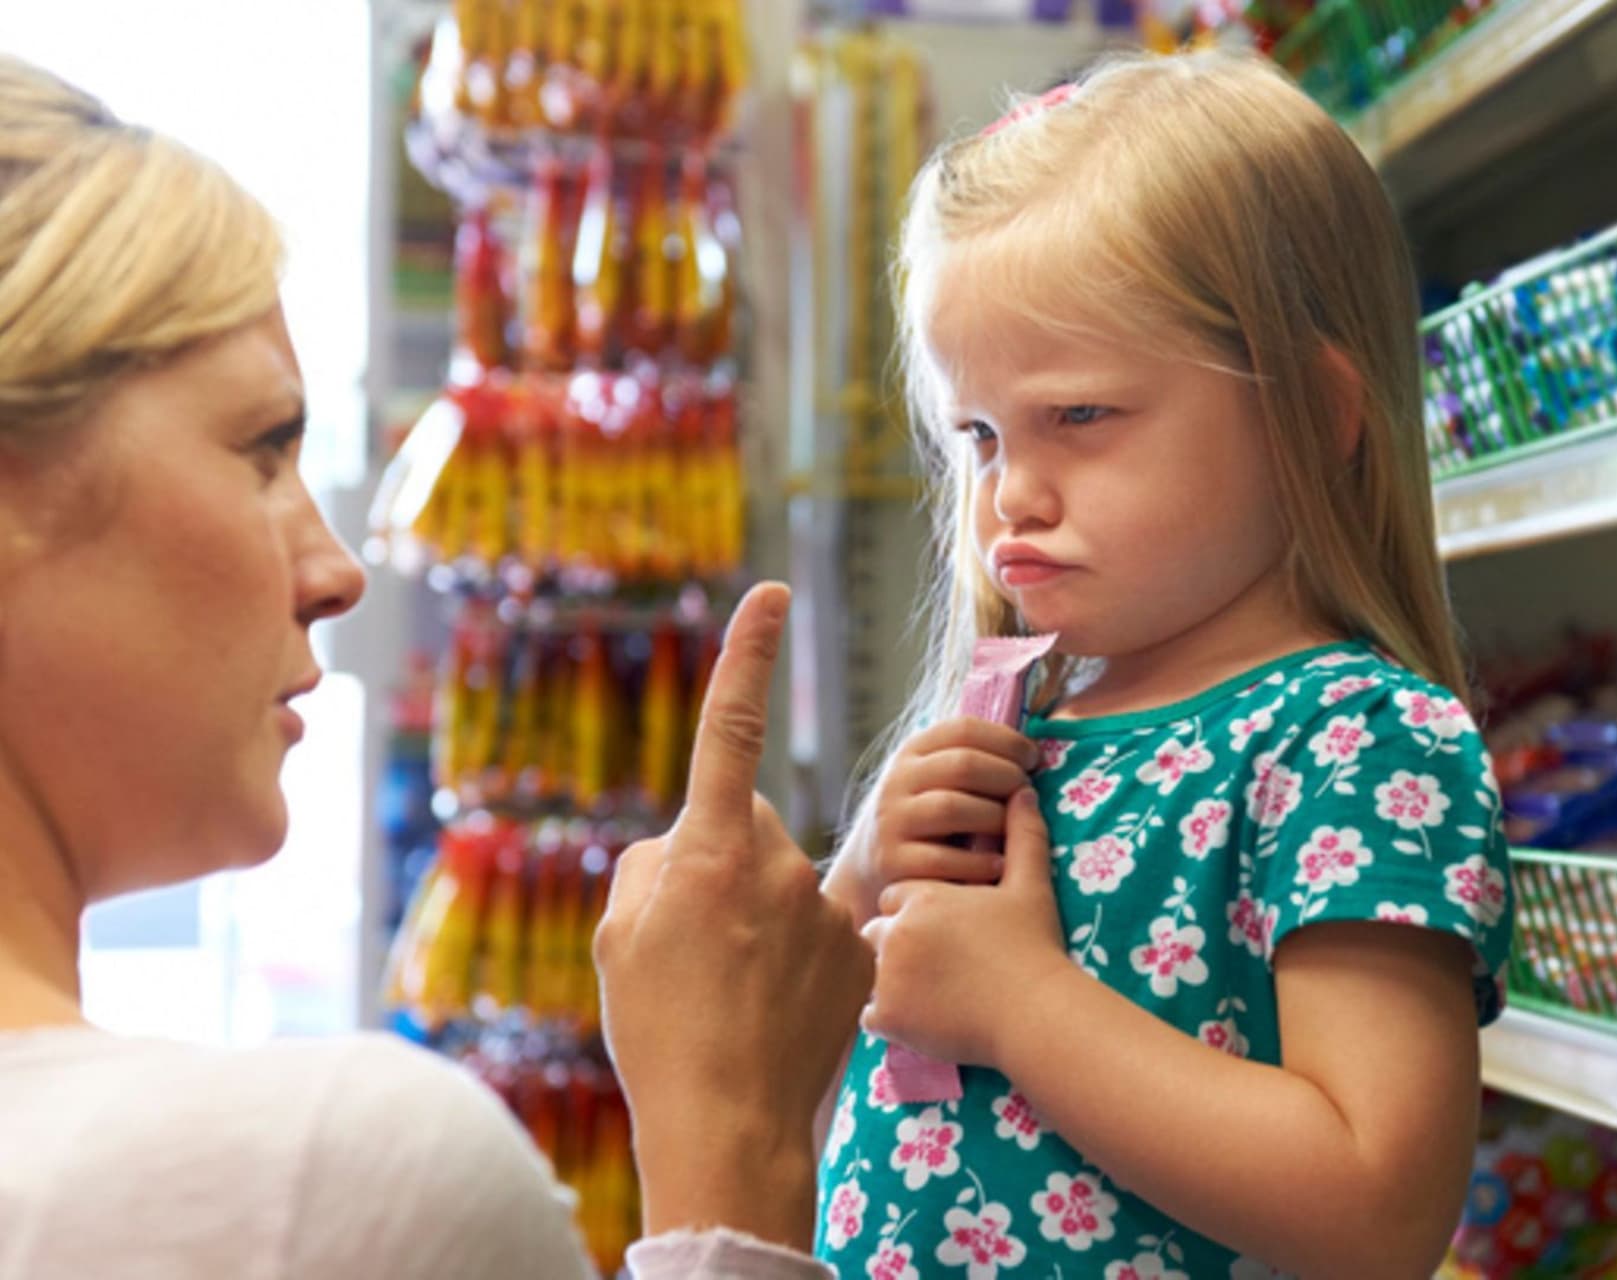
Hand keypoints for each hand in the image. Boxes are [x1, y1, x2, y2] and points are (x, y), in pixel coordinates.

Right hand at [595, 582, 872, 1248]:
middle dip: (722, 863)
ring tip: (733, 991)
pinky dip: (798, 956)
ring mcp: (826, 906)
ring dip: (759, 917)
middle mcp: (777, 863)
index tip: (771, 593)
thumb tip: (685, 846)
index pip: (732, 728)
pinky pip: (820, 928)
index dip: (749, 655)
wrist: (729, 1122)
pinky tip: (775, 1007)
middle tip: (695, 942)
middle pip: (746, 829)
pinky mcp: (861, 947)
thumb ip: (652, 866)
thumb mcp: (621, 937)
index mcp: (710, 850)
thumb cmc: (660, 1028)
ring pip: (783, 884)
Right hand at [825, 716, 1038, 925]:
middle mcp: (897, 781)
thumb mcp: (937, 780)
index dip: (1007, 741)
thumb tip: (1033, 752)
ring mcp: (891, 821)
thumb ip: (972, 761)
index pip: (964, 729)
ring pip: (952, 807)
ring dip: (995, 818)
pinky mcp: (892, 862)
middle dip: (1007, 777)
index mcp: (913, 751)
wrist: (873, 867)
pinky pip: (942, 859)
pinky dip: (978, 862)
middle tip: (1028, 793)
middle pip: (963, 765)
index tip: (1033, 759)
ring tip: (1014, 829)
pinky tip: (999, 865)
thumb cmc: (928, 819)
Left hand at [860, 789, 1071, 1068]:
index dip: (918, 912)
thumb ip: (1022, 835)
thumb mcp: (1030, 885)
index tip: (944, 930)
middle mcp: (896, 931)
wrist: (1034, 1010)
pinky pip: (869, 1015)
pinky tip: (921, 1017)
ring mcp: (886, 975)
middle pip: (877, 932)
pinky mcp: (887, 1016)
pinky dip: (890, 1017)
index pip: (897, 897)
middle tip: (935, 965)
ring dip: (890, 980)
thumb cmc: (1034, 946)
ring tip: (928, 992)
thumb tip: (1023, 791)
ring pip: (869, 972)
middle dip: (898, 945)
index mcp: (922, 896)